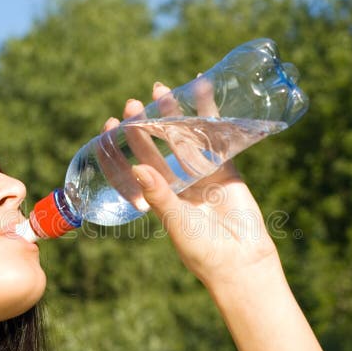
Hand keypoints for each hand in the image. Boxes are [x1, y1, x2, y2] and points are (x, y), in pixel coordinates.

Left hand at [103, 82, 279, 287]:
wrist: (241, 261)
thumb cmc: (202, 249)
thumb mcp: (176, 221)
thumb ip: (159, 194)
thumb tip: (136, 166)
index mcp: (156, 198)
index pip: (132, 166)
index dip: (121, 147)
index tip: (110, 125)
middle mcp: (176, 183)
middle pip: (156, 147)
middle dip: (145, 125)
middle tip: (134, 103)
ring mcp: (200, 174)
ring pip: (183, 137)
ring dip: (174, 113)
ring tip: (162, 89)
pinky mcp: (225, 168)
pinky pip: (215, 136)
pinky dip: (209, 112)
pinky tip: (202, 88)